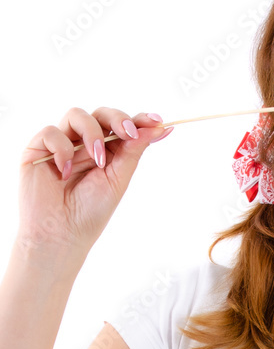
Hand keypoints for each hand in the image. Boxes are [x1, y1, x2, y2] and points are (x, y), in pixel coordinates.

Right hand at [18, 107, 172, 258]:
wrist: (61, 234)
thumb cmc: (90, 212)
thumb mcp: (118, 179)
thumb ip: (133, 151)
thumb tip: (159, 127)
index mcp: (107, 152)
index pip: (122, 127)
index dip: (139, 120)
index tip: (157, 121)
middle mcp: (84, 144)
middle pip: (101, 114)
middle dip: (118, 119)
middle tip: (129, 133)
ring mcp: (62, 144)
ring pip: (76, 115)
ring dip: (92, 134)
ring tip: (98, 160)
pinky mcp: (38, 148)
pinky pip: (51, 132)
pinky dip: (62, 150)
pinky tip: (65, 172)